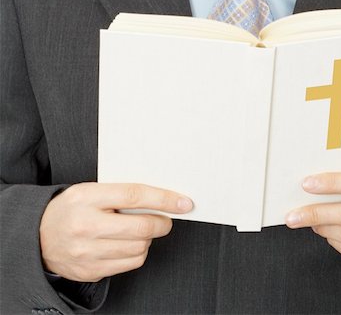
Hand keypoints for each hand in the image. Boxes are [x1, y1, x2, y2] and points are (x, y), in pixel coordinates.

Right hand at [40, 183, 192, 281]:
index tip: (183, 203)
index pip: (135, 195)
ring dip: (149, 239)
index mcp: (87, 198)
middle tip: (166, 219)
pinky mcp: (90, 270)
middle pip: (141, 226)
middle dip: (162, 223)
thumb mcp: (90, 191)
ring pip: (139, 248)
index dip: (164, 199)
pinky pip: (129, 264)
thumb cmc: (71, 209)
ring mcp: (87, 252)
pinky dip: (138, 253)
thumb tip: (161, 199)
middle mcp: (85, 225)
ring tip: (140, 231)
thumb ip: (121, 193)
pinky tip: (129, 244)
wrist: (38, 236)